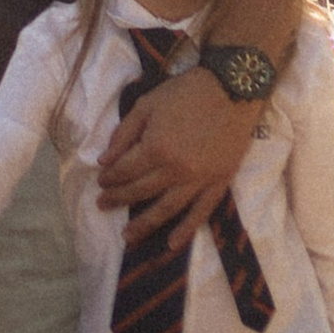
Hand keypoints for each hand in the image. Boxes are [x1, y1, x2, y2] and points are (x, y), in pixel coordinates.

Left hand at [94, 63, 258, 242]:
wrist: (232, 88)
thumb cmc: (186, 92)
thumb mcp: (147, 105)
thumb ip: (123, 134)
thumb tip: (104, 161)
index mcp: (156, 148)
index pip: (125, 171)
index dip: (110, 178)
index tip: (101, 182)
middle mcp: (176, 170)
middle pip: (141, 191)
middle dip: (118, 199)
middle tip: (103, 205)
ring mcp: (199, 180)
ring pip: (166, 209)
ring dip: (144, 224)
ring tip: (126, 237)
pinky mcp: (219, 182)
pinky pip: (201, 212)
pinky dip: (187, 230)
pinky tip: (172, 244)